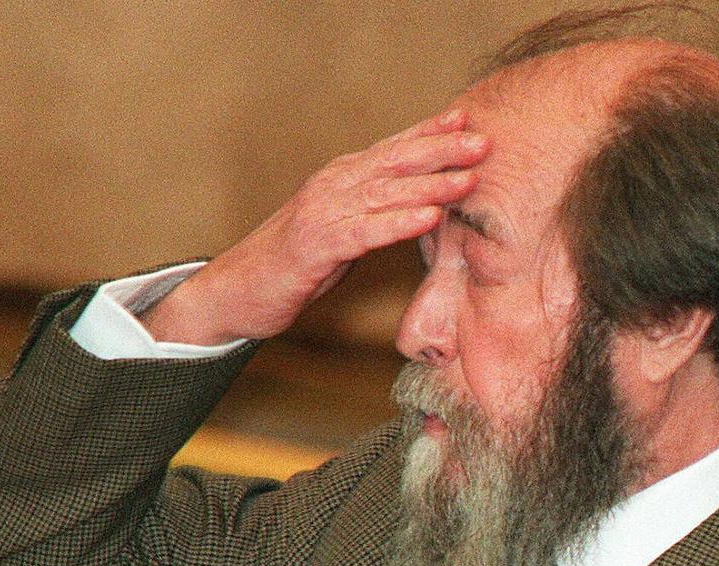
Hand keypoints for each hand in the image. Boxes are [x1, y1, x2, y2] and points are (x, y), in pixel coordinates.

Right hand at [140, 109, 488, 343]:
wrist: (235, 292)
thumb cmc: (293, 264)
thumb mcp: (341, 232)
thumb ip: (374, 214)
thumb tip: (420, 208)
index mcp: (340, 179)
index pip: (391, 149)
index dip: (429, 133)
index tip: (467, 121)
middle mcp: (332, 186)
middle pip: (394, 161)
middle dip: (441, 150)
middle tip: (483, 142)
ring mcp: (322, 213)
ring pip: (384, 192)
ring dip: (430, 185)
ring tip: (468, 179)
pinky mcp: (315, 245)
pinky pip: (364, 231)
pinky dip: (399, 223)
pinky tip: (429, 219)